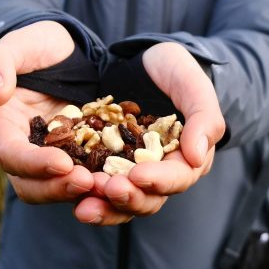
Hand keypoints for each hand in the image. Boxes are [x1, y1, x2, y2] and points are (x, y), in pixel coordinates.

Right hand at [0, 21, 94, 203]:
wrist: (63, 52)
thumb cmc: (35, 44)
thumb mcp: (17, 45)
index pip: (9, 154)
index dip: (34, 163)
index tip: (63, 163)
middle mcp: (18, 148)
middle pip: (29, 184)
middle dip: (57, 187)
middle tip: (89, 182)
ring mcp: (45, 155)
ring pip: (55, 187)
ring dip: (79, 191)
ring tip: (107, 187)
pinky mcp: (72, 156)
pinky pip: (82, 176)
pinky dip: (97, 181)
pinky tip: (120, 180)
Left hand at [73, 42, 225, 224]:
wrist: (133, 60)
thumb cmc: (169, 68)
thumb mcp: (188, 80)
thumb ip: (202, 115)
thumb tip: (197, 156)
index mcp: (184, 156)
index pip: (177, 177)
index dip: (159, 180)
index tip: (138, 175)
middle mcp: (156, 171)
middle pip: (148, 200)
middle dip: (128, 198)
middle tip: (108, 189)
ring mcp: (125, 171)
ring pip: (119, 203)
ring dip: (103, 208)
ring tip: (84, 206)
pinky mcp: (98, 166)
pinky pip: (91, 189)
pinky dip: (81, 194)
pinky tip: (66, 190)